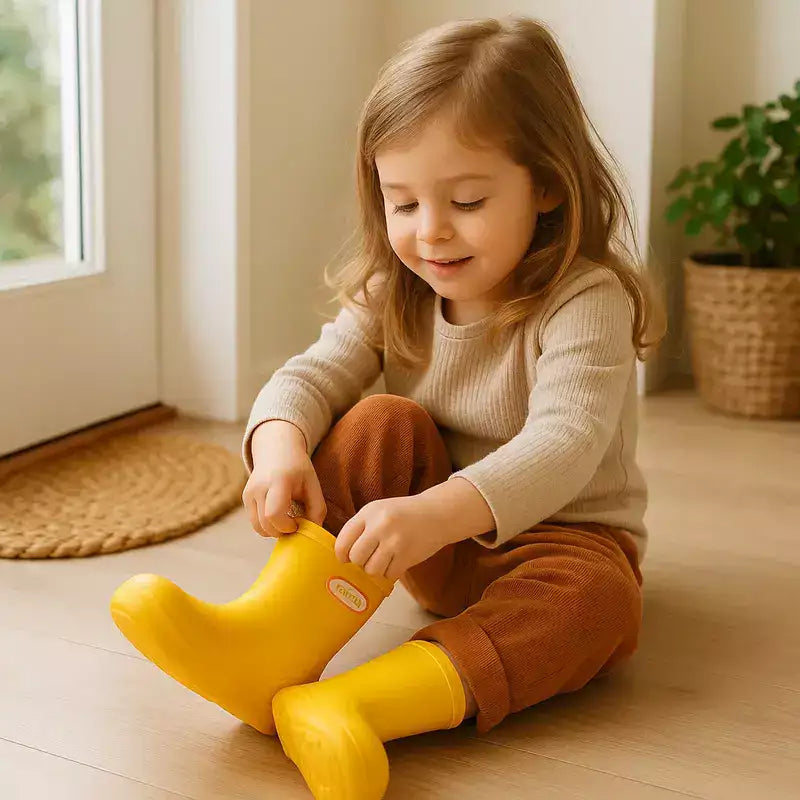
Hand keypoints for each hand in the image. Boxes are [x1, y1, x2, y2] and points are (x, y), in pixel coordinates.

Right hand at [242, 420, 326, 536]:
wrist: (277, 449)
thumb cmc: (298, 469)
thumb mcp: (313, 485)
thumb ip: (317, 510)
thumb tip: (314, 534)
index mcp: (278, 481)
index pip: (274, 513)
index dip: (286, 526)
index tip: (298, 523)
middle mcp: (259, 486)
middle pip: (265, 524)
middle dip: (281, 531)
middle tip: (294, 525)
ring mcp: (249, 492)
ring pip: (257, 526)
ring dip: (273, 531)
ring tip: (287, 521)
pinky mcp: (245, 497)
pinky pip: (254, 522)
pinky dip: (267, 525)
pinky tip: (279, 516)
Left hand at [335, 494, 451, 580]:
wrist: (437, 514)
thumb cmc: (404, 514)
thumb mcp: (379, 510)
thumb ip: (361, 528)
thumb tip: (343, 554)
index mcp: (369, 512)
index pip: (343, 540)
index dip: (341, 554)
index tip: (345, 558)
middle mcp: (380, 525)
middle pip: (356, 557)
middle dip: (360, 562)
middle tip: (368, 558)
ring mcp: (394, 541)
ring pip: (371, 569)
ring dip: (376, 569)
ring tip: (385, 559)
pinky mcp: (407, 556)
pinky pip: (389, 574)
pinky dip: (391, 572)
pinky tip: (397, 561)